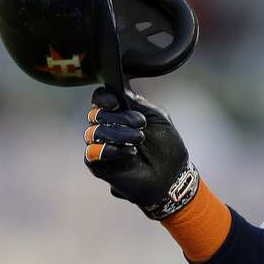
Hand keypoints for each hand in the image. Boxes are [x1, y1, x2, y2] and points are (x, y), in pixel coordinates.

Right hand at [84, 86, 198, 219]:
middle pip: (95, 114)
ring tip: (139, 139)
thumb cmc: (167, 146)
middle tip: (141, 124)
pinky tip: (129, 152)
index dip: (103, 97)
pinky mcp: (98, 165)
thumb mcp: (157, 117)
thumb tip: (118, 89)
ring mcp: (101, 146)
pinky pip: (91, 153)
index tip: (116, 102)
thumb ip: (137, 102)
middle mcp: (107, 127)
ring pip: (93, 132)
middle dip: (119, 117)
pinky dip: (109, 150)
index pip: (100, 99)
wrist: (172, 175)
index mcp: (119, 113)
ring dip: (118, 133)